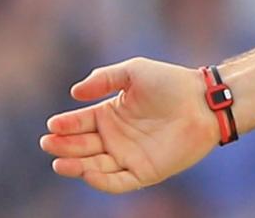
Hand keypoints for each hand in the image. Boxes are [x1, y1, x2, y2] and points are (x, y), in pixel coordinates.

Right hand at [40, 58, 220, 193]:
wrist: (204, 101)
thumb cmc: (172, 83)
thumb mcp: (135, 72)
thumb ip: (104, 78)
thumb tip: (74, 92)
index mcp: (112, 115)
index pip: (80, 123)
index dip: (65, 125)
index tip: (53, 124)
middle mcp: (117, 138)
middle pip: (82, 146)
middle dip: (64, 146)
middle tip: (50, 142)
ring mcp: (130, 156)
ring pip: (95, 166)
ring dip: (76, 166)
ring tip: (59, 161)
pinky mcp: (145, 172)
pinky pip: (118, 182)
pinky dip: (101, 180)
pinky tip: (86, 172)